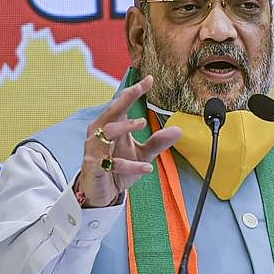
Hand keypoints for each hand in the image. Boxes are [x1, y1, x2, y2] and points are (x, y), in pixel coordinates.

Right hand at [79, 74, 181, 207]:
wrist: (100, 194)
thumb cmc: (117, 168)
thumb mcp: (142, 154)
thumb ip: (158, 142)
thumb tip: (178, 129)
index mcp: (111, 126)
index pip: (121, 105)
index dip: (134, 92)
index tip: (149, 80)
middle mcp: (100, 134)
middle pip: (111, 112)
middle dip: (124, 99)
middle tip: (138, 89)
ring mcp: (95, 150)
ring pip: (107, 133)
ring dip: (125, 126)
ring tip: (142, 123)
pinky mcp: (95, 167)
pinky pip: (113, 163)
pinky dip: (131, 166)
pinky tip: (147, 168)